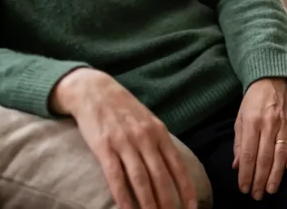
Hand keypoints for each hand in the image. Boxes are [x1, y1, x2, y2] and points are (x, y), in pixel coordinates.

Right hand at [51, 68, 197, 208]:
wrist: (94, 90)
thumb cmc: (123, 109)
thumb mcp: (148, 121)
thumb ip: (160, 143)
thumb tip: (173, 168)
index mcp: (159, 132)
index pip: (177, 166)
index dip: (186, 189)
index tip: (192, 208)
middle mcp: (145, 138)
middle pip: (161, 177)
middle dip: (168, 202)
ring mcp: (124, 142)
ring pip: (141, 180)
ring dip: (148, 204)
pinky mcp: (104, 147)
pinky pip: (116, 176)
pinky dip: (123, 196)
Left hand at [233, 77, 286, 199]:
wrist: (272, 78)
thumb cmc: (253, 100)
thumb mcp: (240, 118)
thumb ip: (239, 142)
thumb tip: (237, 166)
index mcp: (251, 122)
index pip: (248, 154)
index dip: (246, 174)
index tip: (244, 188)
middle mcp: (268, 124)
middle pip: (264, 157)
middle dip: (260, 179)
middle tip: (257, 195)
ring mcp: (284, 123)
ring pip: (280, 153)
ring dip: (276, 174)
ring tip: (271, 189)